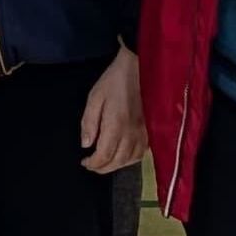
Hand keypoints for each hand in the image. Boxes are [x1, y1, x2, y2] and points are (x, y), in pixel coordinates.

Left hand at [79, 45, 146, 172]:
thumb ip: (89, 123)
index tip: (84, 162)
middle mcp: (132, 133)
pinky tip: (123, 156)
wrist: (138, 68)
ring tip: (105, 163)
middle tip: (92, 166)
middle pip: (118, 161)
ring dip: (117, 166)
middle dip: (103, 168)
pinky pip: (143, 152)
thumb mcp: (94, 98)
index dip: (93, 163)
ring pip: (131, 159)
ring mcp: (144, 132)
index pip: (104, 155)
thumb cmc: (114, 81)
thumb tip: (86, 145)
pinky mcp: (151, 130)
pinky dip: (131, 159)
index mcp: (116, 126)